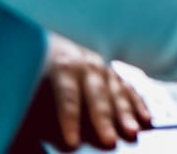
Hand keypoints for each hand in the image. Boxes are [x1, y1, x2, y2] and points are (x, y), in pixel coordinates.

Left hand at [39, 34, 150, 148]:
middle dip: (105, 119)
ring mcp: (104, 66)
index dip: (70, 120)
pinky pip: (129, 88)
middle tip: (110, 141)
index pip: (68, 97)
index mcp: (62, 66)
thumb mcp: (30, 81)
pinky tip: (146, 118)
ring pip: (118, 92)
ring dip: (127, 113)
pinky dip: (138, 104)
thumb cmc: (35, 65)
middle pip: (98, 95)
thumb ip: (39, 105)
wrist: (41, 36)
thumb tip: (44, 133)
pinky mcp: (112, 71)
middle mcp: (87, 65)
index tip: (72, 142)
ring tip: (133, 131)